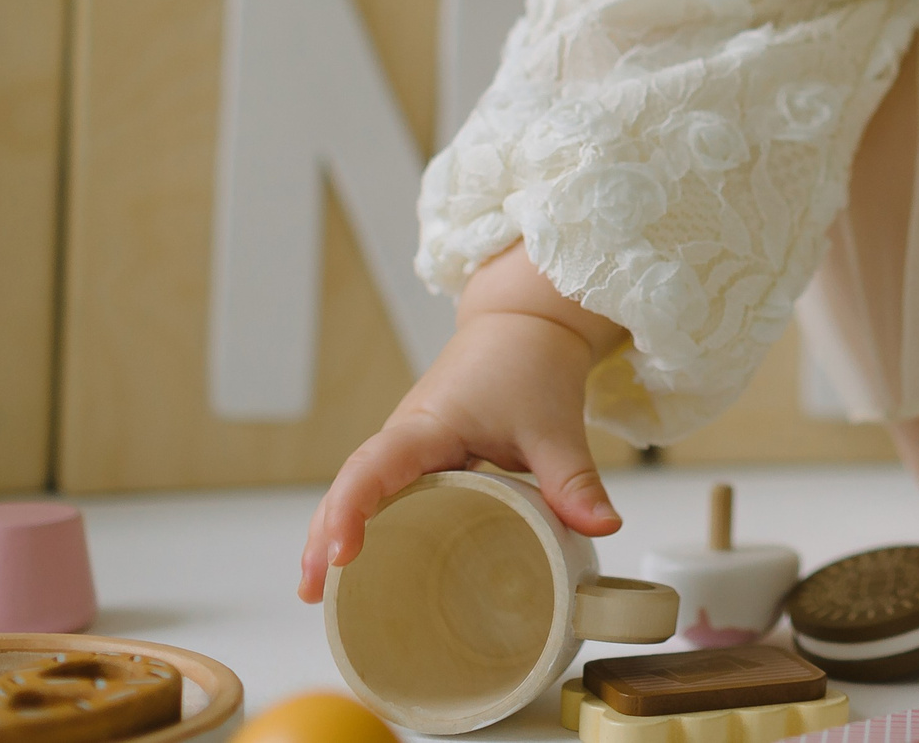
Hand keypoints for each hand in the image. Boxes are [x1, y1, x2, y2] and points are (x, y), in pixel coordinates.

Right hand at [296, 244, 629, 602]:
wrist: (527, 324)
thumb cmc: (530, 362)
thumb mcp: (554, 425)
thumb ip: (575, 479)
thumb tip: (603, 527)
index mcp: (427, 425)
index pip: (373, 468)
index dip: (352, 510)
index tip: (342, 552)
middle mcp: (406, 436)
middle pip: (350, 486)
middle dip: (325, 536)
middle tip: (314, 593)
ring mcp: (409, 447)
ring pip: (358, 490)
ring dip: (333, 533)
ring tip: (319, 595)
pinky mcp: (421, 457)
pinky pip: (382, 492)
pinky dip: (362, 523)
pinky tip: (358, 565)